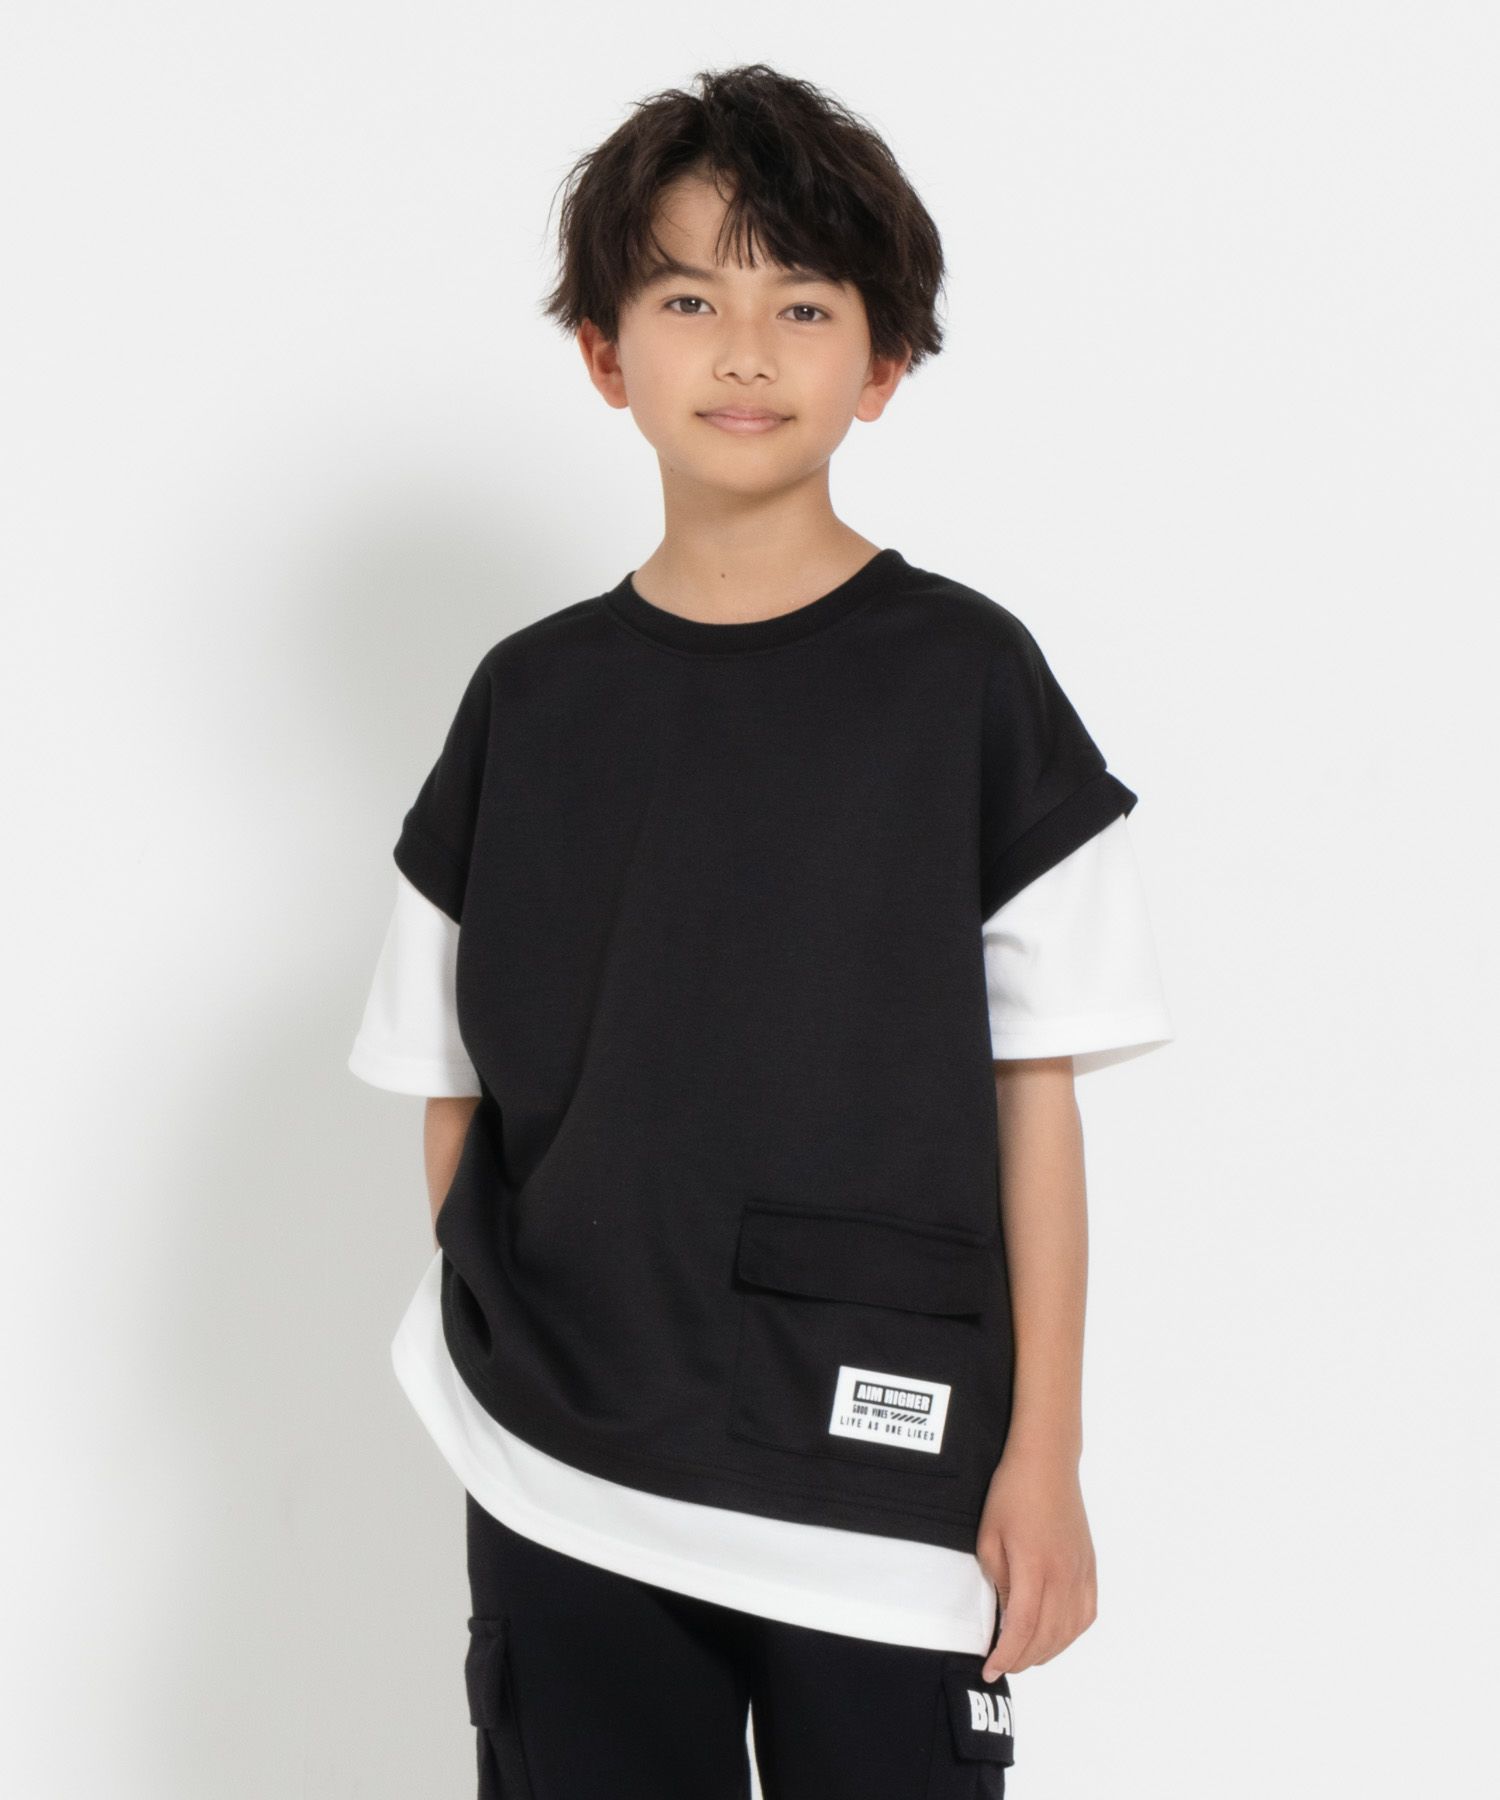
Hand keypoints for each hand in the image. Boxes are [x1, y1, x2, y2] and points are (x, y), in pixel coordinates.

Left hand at [975, 1440, 1097, 1680]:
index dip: (1006, 1655)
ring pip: (1070, 1631)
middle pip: (1047, 1636)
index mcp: (1034, 1566)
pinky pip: (1086, 1614)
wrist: (1047, 1463)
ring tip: (1023, 1655)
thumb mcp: (990, 1537)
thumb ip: (999, 1581)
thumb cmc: (1011, 1494)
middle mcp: (1064, 1574)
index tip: (989, 1669)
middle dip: (1022, 1659)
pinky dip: (1070, 1634)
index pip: (1023, 1627)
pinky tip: (1054, 1636)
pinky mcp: (1090, 1567)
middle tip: (1002, 1665)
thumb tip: (1007, 1616)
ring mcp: (1081, 1572)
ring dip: (1046, 1651)